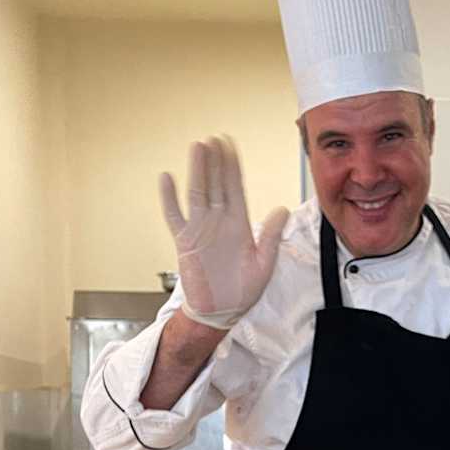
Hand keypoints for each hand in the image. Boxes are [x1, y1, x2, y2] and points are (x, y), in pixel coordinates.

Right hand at [159, 136, 288, 327]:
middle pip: (216, 184)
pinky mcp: (184, 241)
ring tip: (197, 148)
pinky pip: (175, 216)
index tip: (230, 145)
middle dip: (215, 161)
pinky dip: (170, 198)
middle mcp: (219, 222)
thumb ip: (270, 236)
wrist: (221, 311)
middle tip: (213, 138)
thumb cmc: (243, 291)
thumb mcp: (264, 264)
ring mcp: (200, 229)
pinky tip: (167, 179)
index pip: (235, 188)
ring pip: (197, 193)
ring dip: (197, 171)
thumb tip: (282, 209)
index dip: (232, 166)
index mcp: (239, 225)